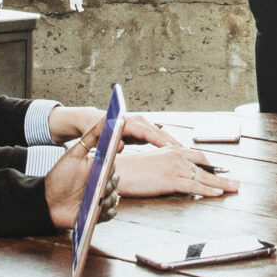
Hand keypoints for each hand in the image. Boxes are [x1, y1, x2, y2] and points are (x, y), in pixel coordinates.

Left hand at [45, 119, 121, 228]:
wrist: (47, 201)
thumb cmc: (60, 176)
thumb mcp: (75, 154)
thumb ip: (92, 135)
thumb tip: (108, 117)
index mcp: (99, 167)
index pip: (114, 165)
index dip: (111, 167)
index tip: (105, 168)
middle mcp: (102, 182)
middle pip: (116, 182)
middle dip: (107, 184)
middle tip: (95, 185)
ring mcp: (102, 199)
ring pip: (114, 198)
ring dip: (104, 199)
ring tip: (91, 199)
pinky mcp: (100, 214)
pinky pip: (111, 213)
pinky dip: (106, 211)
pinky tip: (95, 209)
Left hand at [49, 107, 182, 148]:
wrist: (90, 121)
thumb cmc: (94, 129)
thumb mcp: (99, 136)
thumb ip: (111, 141)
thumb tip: (122, 145)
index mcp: (128, 122)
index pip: (148, 132)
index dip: (160, 142)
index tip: (172, 150)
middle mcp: (137, 121)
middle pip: (159, 132)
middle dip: (172, 143)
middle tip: (186, 155)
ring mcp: (141, 124)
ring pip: (161, 134)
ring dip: (172, 144)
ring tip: (186, 156)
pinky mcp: (142, 130)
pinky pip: (158, 137)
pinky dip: (167, 144)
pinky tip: (175, 154)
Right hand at [113, 146, 238, 197]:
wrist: (118, 170)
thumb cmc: (130, 169)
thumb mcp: (151, 164)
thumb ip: (165, 166)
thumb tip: (172, 174)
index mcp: (171, 150)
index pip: (197, 157)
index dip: (211, 165)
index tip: (222, 170)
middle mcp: (176, 156)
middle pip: (205, 166)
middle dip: (222, 175)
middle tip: (236, 182)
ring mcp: (174, 167)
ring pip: (204, 177)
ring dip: (222, 184)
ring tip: (234, 188)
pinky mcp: (170, 180)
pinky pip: (194, 186)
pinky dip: (208, 190)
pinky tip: (218, 193)